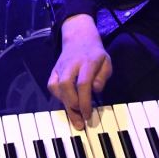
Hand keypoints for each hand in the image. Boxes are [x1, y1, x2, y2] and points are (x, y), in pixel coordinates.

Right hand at [48, 14, 111, 129]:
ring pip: (56, 86)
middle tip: (81, 119)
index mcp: (87, 62)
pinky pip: (51, 85)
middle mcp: (71, 64)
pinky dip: (57, 96)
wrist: (79, 38)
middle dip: (72, 104)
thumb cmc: (95, 54)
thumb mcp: (106, 62)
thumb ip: (103, 76)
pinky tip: (67, 102)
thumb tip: (95, 90)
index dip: (84, 101)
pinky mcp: (54, 70)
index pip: (83, 83)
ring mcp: (60, 67)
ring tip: (75, 115)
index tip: (88, 114)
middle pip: (66, 85)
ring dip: (65, 103)